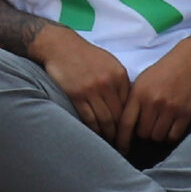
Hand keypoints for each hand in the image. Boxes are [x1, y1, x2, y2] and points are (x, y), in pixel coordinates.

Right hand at [33, 25, 132, 143]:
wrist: (60, 45)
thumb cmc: (85, 55)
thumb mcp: (108, 62)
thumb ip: (119, 82)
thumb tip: (128, 105)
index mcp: (119, 75)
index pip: (129, 105)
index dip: (130, 122)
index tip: (130, 133)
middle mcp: (108, 83)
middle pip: (118, 115)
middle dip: (121, 133)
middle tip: (122, 145)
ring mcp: (92, 89)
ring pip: (105, 120)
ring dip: (108, 135)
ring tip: (110, 143)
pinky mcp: (77, 94)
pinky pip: (89, 118)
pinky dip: (94, 130)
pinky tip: (96, 135)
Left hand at [118, 34, 190, 151]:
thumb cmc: (164, 71)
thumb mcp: (143, 81)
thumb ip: (134, 101)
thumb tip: (123, 125)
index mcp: (138, 93)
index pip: (125, 123)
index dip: (121, 139)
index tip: (120, 150)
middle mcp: (152, 101)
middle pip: (142, 133)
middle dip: (144, 135)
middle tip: (148, 129)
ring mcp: (170, 108)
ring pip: (158, 137)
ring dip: (158, 135)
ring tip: (161, 125)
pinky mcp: (186, 113)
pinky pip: (174, 136)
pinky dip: (171, 135)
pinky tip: (172, 127)